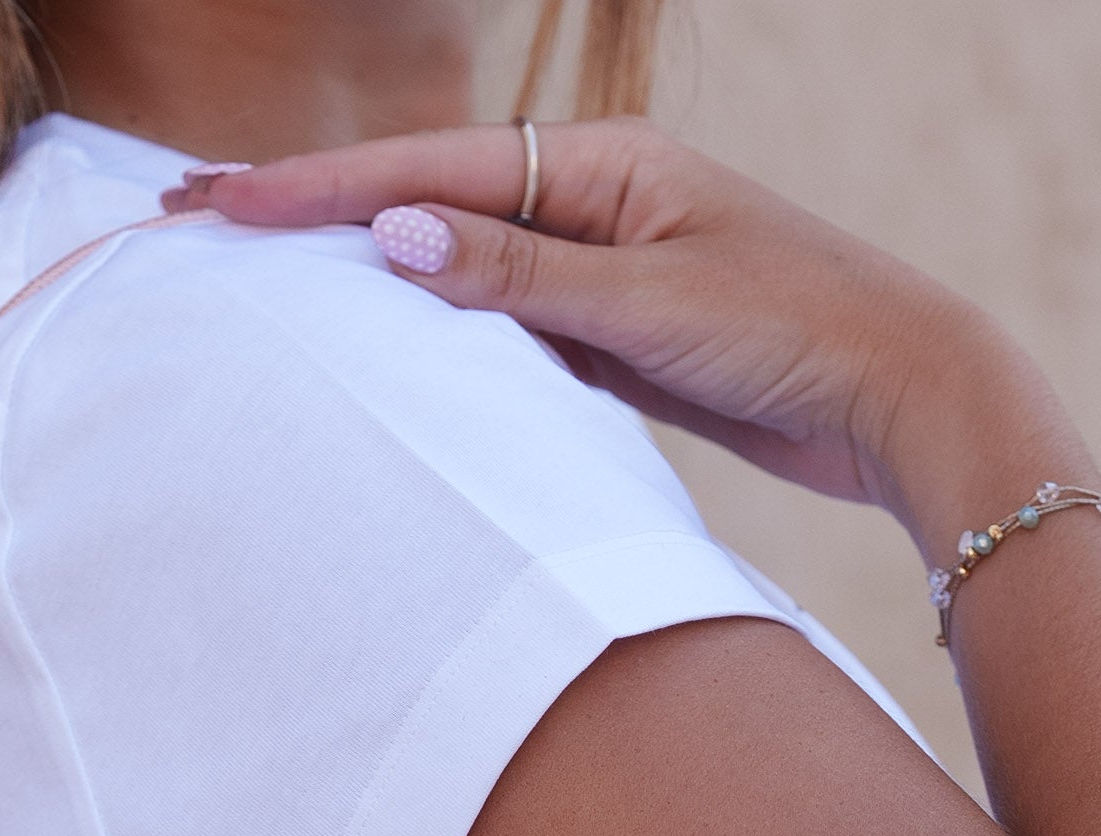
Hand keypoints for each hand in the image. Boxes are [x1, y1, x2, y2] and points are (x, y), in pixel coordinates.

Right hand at [165, 121, 1083, 546]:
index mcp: (603, 168)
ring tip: (255, 288)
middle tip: (194, 224)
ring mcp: (603, 275)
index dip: (316, 193)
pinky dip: (431, 341)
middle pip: (425, 207)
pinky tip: (372, 358)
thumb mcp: (647, 307)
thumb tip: (392, 239)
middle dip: (312, 218)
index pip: (428, 175)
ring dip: (358, 280)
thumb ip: (518, 280)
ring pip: (455, 273)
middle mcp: (595, 206)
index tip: (217, 206)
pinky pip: (500, 334)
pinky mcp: (616, 344)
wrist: (906, 403)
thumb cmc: (800, 334)